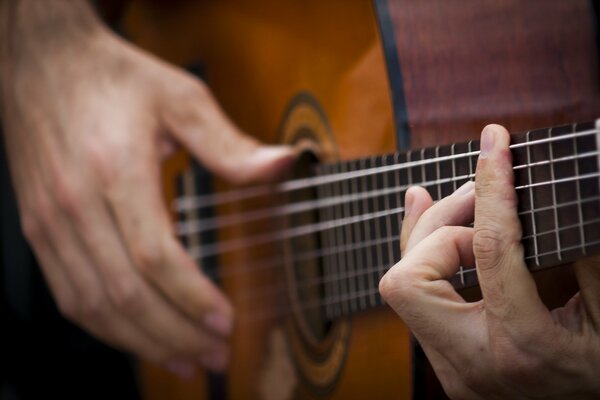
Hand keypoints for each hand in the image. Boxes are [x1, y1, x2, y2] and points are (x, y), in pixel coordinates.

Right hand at [1, 4, 293, 375]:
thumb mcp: (180, 97)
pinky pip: (70, 295)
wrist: (43, 65)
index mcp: (115, 172)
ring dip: (142, 342)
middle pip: (126, 294)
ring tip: (185, 359)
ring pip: (94, 306)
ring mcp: (51, 222)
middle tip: (215, 353)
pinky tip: (138, 337)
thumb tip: (282, 165)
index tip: (226, 321)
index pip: (155, 257)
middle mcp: (75, 205)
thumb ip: (229, 143)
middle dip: (175, 334)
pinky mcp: (40, 230)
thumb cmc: (112, 79)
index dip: (192, 297)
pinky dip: (106, 327)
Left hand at [380, 125, 599, 398]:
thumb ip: (583, 250)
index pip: (490, 250)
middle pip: (410, 277)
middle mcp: (472, 364)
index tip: (496, 142)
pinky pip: (416, 297)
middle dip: (442, 224)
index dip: (493, 188)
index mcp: (524, 349)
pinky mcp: (446, 358)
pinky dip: (425, 253)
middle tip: (481, 191)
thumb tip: (559, 184)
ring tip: (468, 200)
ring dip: (432, 234)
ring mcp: (452, 367)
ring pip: (403, 286)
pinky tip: (434, 218)